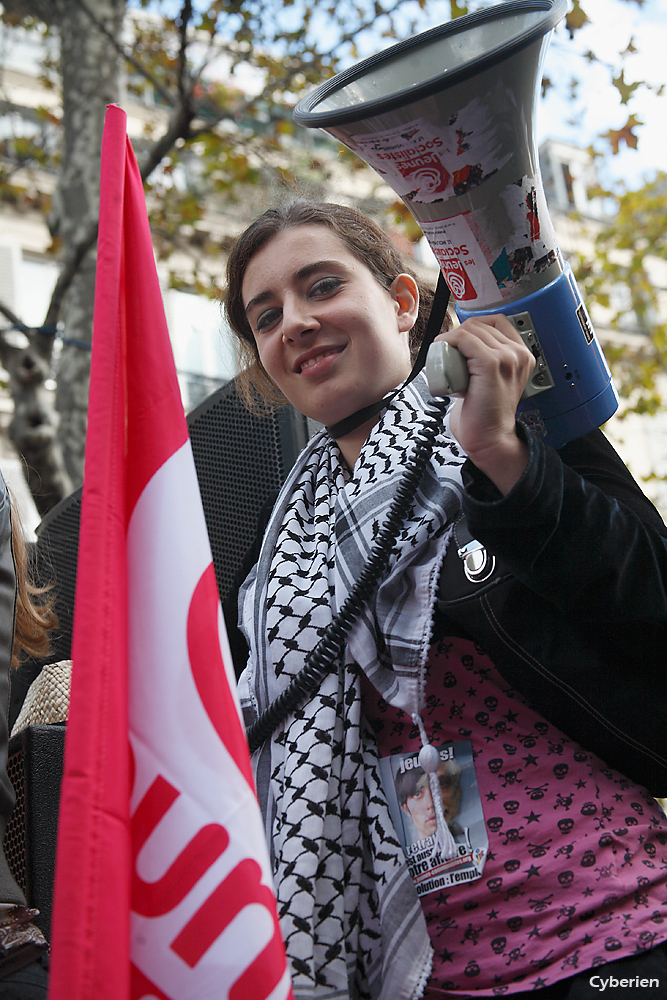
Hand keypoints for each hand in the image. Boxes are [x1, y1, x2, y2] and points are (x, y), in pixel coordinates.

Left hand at [438, 315, 534, 494]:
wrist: (490, 438)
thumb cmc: (485, 414)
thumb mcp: (492, 380)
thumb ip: (488, 364)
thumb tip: (462, 350)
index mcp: (522, 355)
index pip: (498, 321)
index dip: (474, 327)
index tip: (459, 341)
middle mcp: (519, 353)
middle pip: (481, 324)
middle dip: (459, 334)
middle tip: (447, 353)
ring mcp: (508, 357)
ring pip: (471, 330)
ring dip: (450, 338)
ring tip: (444, 356)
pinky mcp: (492, 363)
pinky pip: (464, 339)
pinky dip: (448, 340)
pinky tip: (441, 349)